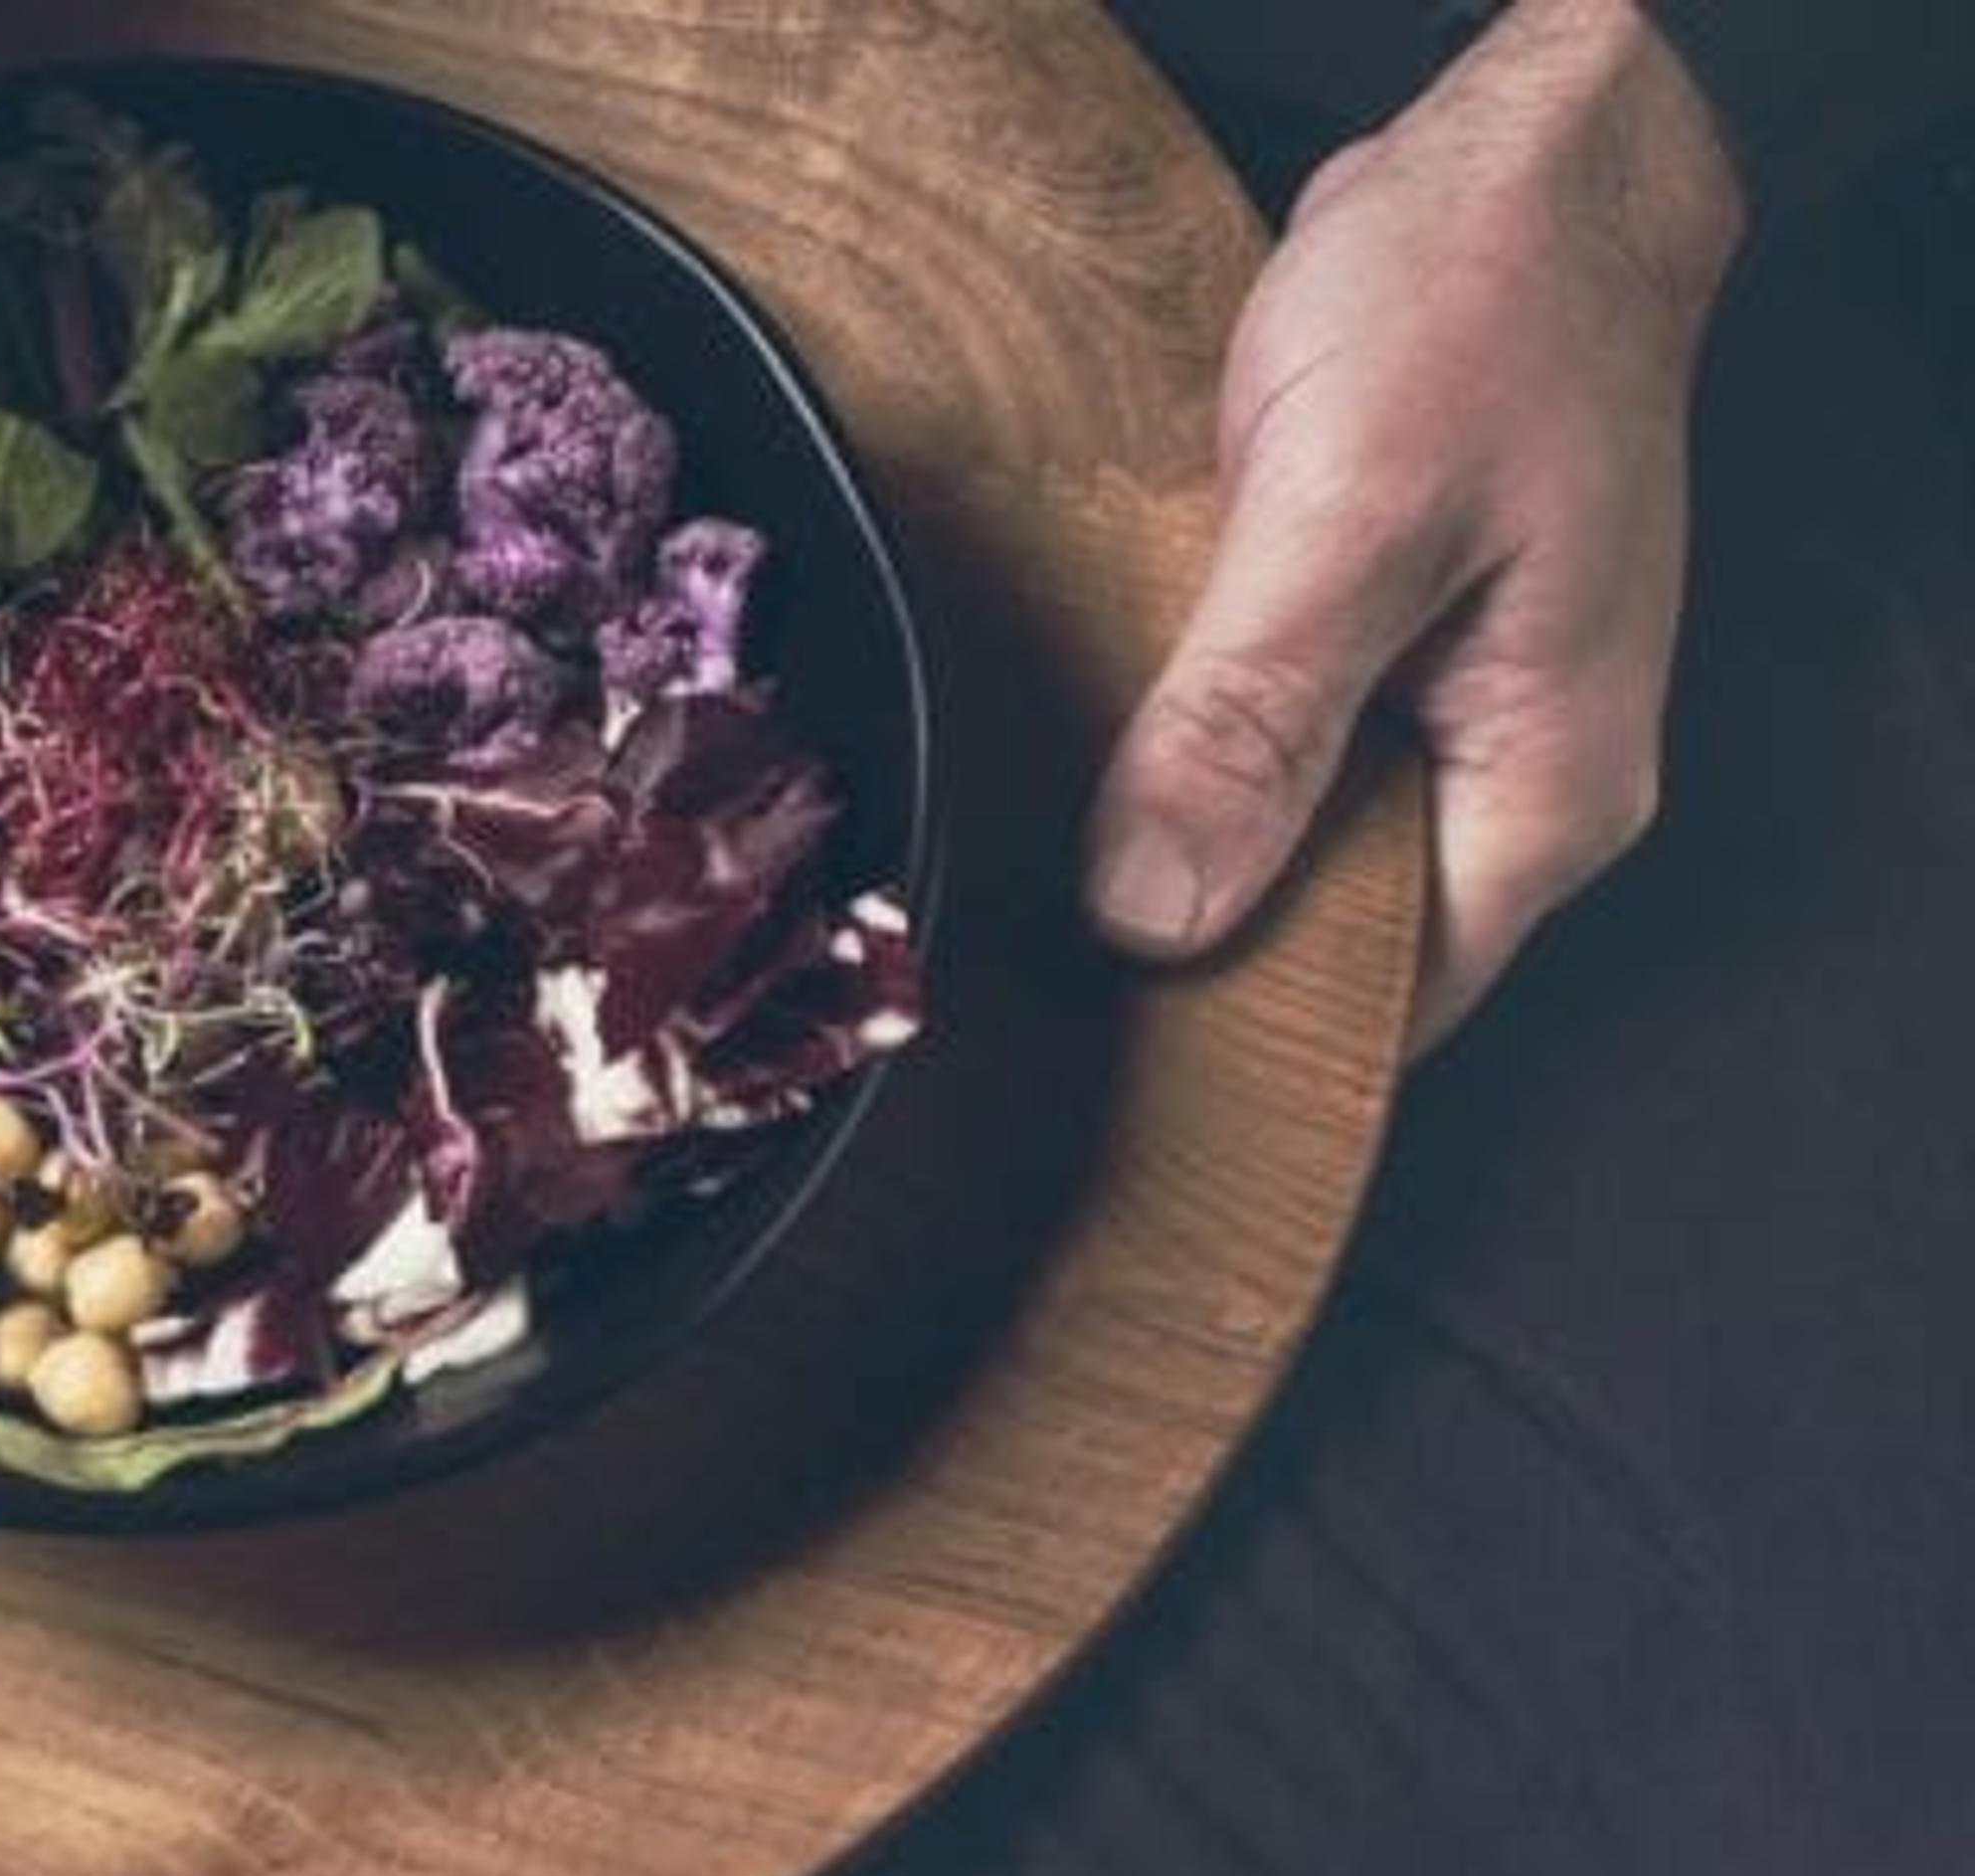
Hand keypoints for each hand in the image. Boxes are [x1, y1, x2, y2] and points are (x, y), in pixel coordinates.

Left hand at [1085, 0, 1744, 1054]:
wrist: (1514, 161)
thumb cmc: (1480, 306)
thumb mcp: (1353, 514)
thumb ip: (1257, 719)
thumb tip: (1155, 914)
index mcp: (1543, 794)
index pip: (1381, 1005)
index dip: (1229, 1035)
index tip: (1073, 1049)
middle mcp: (1502, 777)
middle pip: (1320, 936)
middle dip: (1175, 948)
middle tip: (995, 964)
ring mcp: (1436, 710)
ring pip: (1276, 837)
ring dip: (1156, 842)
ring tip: (1005, 869)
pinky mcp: (1365, 642)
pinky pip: (1256, 742)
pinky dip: (1168, 748)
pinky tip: (1062, 752)